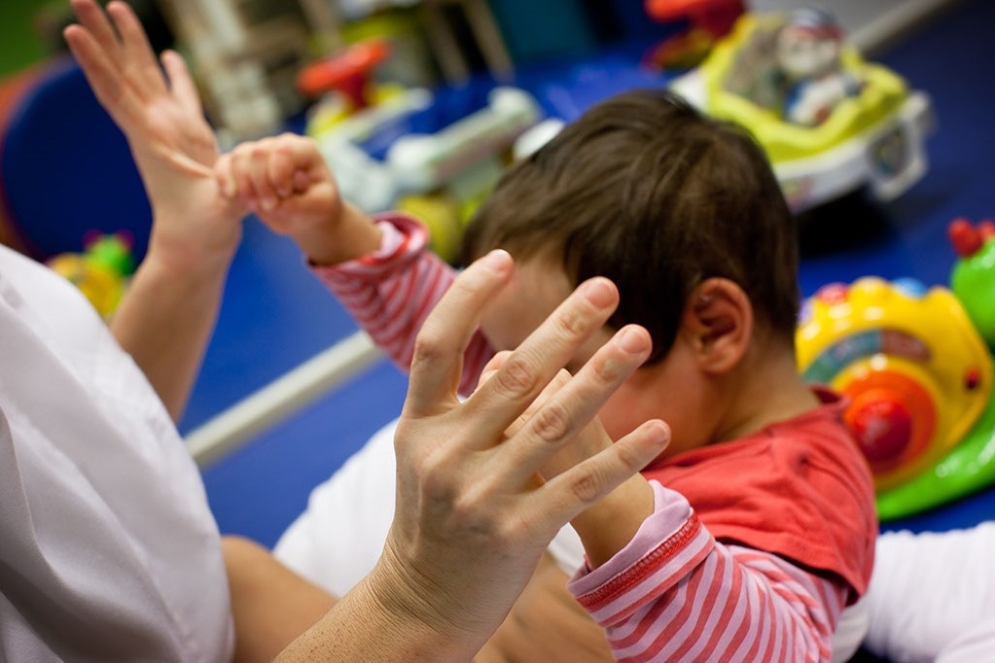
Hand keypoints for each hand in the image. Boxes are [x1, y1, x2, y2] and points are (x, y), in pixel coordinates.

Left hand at [64, 0, 240, 272]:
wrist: (196, 247)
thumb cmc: (205, 233)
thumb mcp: (222, 213)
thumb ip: (230, 197)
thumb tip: (238, 188)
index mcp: (154, 141)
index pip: (118, 95)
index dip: (96, 63)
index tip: (73, 31)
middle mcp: (154, 129)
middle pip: (122, 73)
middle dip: (101, 35)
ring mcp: (169, 131)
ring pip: (142, 77)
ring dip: (129, 43)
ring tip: (117, 6)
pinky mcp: (186, 139)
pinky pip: (176, 97)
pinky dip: (172, 74)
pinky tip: (169, 54)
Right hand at [215, 133, 380, 264]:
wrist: (306, 215)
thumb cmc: (317, 207)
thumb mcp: (319, 206)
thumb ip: (303, 200)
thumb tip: (283, 193)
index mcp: (304, 150)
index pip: (283, 151)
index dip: (278, 175)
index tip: (286, 194)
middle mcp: (280, 145)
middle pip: (258, 153)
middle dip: (261, 184)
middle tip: (270, 206)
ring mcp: (260, 153)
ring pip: (239, 157)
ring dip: (244, 185)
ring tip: (256, 206)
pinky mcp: (244, 166)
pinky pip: (225, 163)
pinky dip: (224, 178)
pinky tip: (230, 195)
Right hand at [366, 249, 669, 655]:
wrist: (421, 602)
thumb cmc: (433, 517)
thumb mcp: (427, 455)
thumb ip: (465, 405)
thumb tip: (523, 353)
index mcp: (417, 426)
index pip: (436, 345)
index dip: (467, 297)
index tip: (504, 258)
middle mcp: (444, 455)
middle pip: (512, 374)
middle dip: (564, 325)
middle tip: (606, 286)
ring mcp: (480, 495)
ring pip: (552, 421)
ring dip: (603, 375)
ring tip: (639, 337)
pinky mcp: (517, 533)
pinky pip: (580, 484)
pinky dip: (622, 453)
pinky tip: (656, 426)